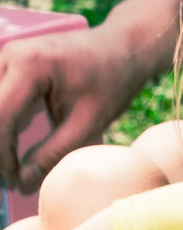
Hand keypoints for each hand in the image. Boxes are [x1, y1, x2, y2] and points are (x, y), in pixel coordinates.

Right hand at [0, 25, 151, 194]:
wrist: (124, 48)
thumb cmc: (112, 82)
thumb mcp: (87, 122)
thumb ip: (52, 152)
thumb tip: (22, 182)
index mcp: (30, 67)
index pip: (0, 116)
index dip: (2, 153)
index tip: (12, 179)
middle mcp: (10, 55)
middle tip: (8, 175)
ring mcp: (6, 55)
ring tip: (9, 163)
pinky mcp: (8, 62)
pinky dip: (0, 121)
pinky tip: (9, 145)